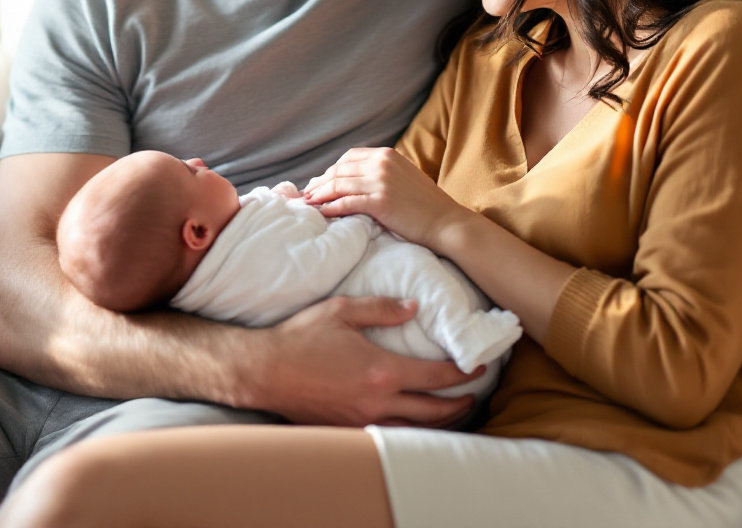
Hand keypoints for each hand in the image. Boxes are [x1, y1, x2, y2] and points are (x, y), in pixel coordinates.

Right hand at [251, 296, 476, 426]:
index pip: (436, 376)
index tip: (477, 366)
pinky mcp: (348, 429)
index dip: (462, 373)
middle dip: (459, 402)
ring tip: (452, 410)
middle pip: (433, 410)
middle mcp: (377, 401)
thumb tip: (414, 306)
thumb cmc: (301, 338)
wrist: (264, 371)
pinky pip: (390, 434)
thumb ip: (381, 308)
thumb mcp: (342, 311)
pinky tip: (414, 422)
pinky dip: (411, 429)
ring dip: (439, 421)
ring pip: (414, 429)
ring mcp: (363, 419)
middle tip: (473, 392)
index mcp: (382, 371)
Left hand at [303, 147, 471, 248]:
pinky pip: (346, 202)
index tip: (320, 182)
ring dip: (320, 195)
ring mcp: (380, 181)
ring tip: (309, 204)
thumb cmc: (426, 205)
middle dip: (320, 183)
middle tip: (307, 195)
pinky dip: (331, 208)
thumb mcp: (404, 176)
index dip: (331, 170)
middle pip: (340, 170)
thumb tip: (357, 178)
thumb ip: (383, 172)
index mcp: (387, 155)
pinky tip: (323, 214)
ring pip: (339, 185)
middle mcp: (382, 163)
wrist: (446, 222)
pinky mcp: (379, 201)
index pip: (349, 157)